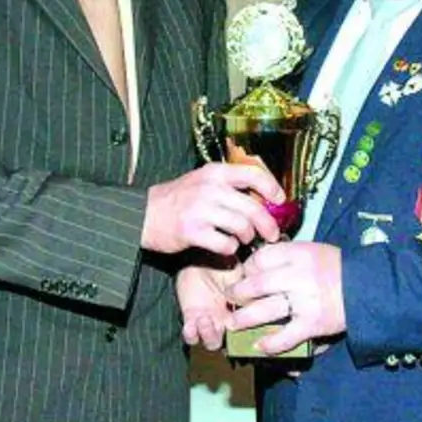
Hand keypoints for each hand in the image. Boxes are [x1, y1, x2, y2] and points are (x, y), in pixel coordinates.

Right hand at [143, 163, 285, 255]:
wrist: (142, 214)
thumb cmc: (176, 200)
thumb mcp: (202, 181)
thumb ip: (229, 186)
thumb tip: (263, 198)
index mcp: (215, 172)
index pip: (254, 174)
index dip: (272, 187)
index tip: (280, 200)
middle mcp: (210, 188)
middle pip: (253, 207)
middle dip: (267, 224)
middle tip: (271, 234)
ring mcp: (200, 210)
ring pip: (242, 226)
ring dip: (246, 237)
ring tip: (242, 239)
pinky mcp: (193, 231)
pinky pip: (226, 243)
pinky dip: (230, 249)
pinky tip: (225, 247)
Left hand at [177, 262, 242, 350]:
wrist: (201, 257)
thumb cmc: (222, 264)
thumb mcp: (238, 274)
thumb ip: (245, 290)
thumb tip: (250, 302)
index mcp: (241, 310)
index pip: (249, 326)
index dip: (249, 326)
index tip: (244, 317)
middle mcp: (226, 320)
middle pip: (232, 341)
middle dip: (230, 337)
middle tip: (226, 322)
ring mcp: (209, 321)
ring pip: (212, 343)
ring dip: (209, 336)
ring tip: (205, 320)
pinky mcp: (191, 319)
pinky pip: (191, 336)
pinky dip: (191, 334)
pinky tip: (190, 325)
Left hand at [225, 241, 345, 354]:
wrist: (368, 288)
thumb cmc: (337, 268)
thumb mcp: (312, 251)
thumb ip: (287, 256)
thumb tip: (258, 265)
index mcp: (298, 254)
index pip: (261, 258)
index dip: (247, 268)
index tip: (244, 275)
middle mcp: (299, 276)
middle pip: (257, 284)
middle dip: (238, 293)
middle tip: (230, 298)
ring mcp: (305, 301)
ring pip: (265, 310)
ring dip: (244, 319)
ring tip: (233, 323)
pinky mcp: (312, 324)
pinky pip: (285, 336)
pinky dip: (270, 343)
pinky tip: (259, 345)